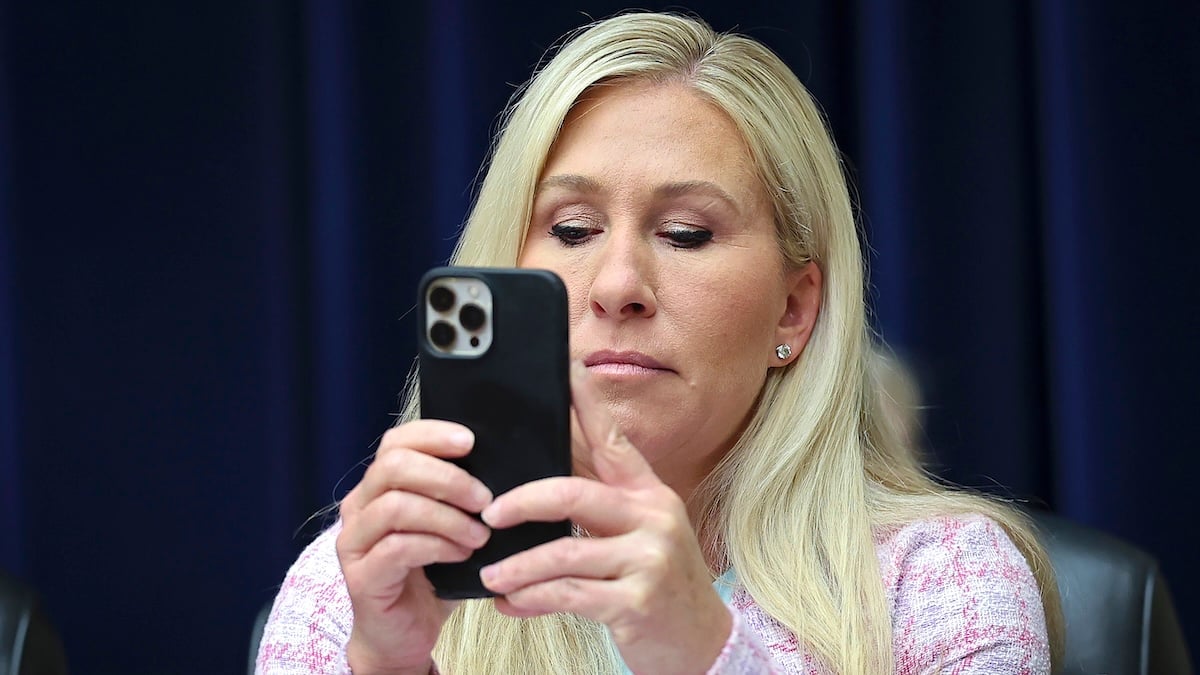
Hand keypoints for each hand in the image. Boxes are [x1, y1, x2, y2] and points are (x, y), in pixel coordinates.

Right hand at [336, 420, 492, 673]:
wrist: (404, 633)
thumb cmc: (432, 573)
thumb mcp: (449, 524)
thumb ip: (460, 495)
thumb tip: (503, 463)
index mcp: (378, 486)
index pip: (396, 441)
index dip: (432, 435)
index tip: (471, 442)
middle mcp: (358, 507)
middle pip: (392, 466)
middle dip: (447, 477)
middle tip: (484, 500)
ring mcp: (354, 541)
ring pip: (395, 506)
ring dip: (447, 517)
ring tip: (479, 535)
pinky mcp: (361, 576)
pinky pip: (398, 547)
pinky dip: (437, 546)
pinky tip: (462, 555)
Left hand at [478, 363, 731, 674]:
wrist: (700, 643)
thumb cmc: (657, 584)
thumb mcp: (638, 534)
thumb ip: (596, 505)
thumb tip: (535, 479)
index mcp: (648, 493)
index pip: (612, 437)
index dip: (585, 402)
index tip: (562, 369)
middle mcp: (652, 517)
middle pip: (572, 493)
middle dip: (522, 501)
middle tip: (488, 513)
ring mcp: (648, 559)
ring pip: (563, 553)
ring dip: (517, 566)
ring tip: (490, 574)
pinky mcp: (636, 602)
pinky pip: (568, 594)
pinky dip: (530, 600)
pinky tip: (511, 604)